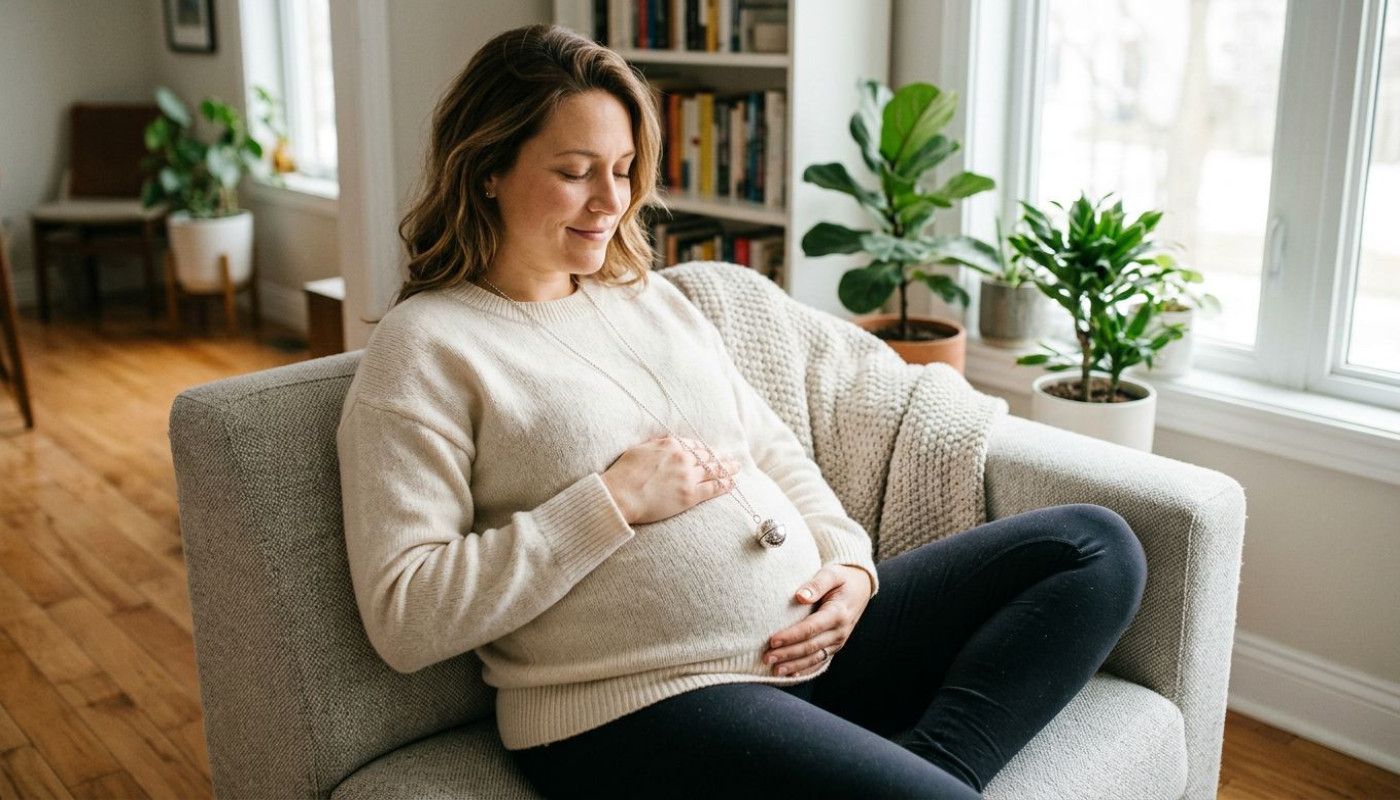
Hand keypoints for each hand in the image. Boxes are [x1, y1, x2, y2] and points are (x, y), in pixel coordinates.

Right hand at [600, 436, 741, 524]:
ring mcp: (688, 476)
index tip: (710, 453)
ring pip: (714, 470)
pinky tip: (732, 483)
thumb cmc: (624, 473)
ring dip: (728, 469)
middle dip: (719, 457)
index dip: (704, 450)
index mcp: (670, 444)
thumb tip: (666, 447)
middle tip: (730, 459)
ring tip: (736, 468)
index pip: (694, 446)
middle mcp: (683, 458)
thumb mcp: (641, 450)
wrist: (621, 494)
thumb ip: (657, 447)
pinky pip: (713, 488)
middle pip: (707, 456)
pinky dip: (725, 485)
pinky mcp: (689, 495)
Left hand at [763, 564, 873, 676]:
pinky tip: (791, 676)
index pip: (810, 628)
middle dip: (787, 654)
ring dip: (794, 666)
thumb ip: (816, 584)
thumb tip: (799, 596)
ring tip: (775, 671)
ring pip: (815, 658)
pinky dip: (806, 670)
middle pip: (810, 647)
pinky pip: (821, 661)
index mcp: (838, 613)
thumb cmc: (842, 577)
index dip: (791, 636)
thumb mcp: (831, 573)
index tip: (772, 640)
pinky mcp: (835, 645)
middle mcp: (840, 631)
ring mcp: (839, 641)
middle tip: (766, 658)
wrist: (861, 585)